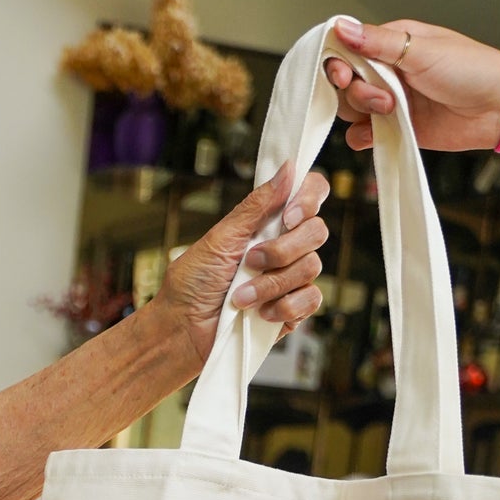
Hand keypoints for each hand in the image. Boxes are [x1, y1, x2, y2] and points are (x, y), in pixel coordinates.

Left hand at [154, 164, 328, 374]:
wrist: (182, 332)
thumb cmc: (191, 285)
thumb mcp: (220, 238)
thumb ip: (256, 205)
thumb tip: (287, 167)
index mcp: (267, 224)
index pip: (308, 195)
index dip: (309, 198)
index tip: (289, 215)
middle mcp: (284, 248)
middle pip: (316, 232)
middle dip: (283, 249)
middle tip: (250, 262)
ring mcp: (290, 280)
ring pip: (312, 267)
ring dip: (272, 284)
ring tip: (240, 298)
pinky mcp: (292, 311)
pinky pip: (311, 300)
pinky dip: (284, 307)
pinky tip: (260, 314)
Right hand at [324, 17, 499, 151]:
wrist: (496, 109)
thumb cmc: (471, 70)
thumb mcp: (423, 51)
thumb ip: (379, 43)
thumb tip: (340, 27)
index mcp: (393, 43)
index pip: (348, 48)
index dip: (337, 61)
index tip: (343, 73)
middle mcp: (387, 70)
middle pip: (345, 81)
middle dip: (356, 90)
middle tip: (382, 96)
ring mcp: (389, 100)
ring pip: (350, 108)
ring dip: (363, 111)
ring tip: (393, 111)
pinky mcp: (393, 128)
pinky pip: (360, 135)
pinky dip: (362, 137)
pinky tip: (378, 133)